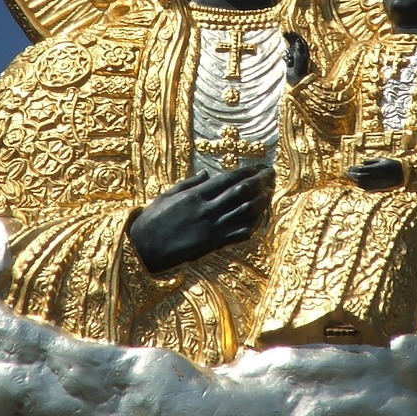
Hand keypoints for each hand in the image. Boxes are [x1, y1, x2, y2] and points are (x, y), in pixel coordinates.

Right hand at [127, 166, 274, 273]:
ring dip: (261, 201)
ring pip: (245, 211)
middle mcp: (207, 210)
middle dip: (260, 181)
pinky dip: (252, 224)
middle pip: (241, 192)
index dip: (247, 171)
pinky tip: (260, 218)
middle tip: (271, 174)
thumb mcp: (167, 195)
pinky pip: (238, 233)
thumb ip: (189, 184)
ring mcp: (211, 228)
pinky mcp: (213, 244)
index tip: (258, 166)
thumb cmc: (152, 220)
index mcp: (195, 195)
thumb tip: (206, 174)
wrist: (145, 249)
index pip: (228, 179)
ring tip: (271, 192)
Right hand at [283, 31, 309, 84]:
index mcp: (304, 52)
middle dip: (290, 39)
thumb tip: (297, 40)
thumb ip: (298, 48)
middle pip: (295, 44)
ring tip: (285, 50)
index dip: (296, 36)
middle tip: (283, 34)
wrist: (296, 80)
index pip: (301, 41)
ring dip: (287, 51)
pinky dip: (285, 57)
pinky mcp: (289, 63)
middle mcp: (300, 55)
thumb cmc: (300, 69)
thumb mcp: (300, 57)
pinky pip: (286, 57)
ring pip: (290, 50)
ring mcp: (294, 59)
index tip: (290, 32)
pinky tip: (285, 59)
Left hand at [345, 157, 403, 190]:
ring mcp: (376, 184)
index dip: (353, 169)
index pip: (360, 170)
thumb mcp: (382, 159)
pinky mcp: (377, 189)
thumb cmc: (392, 165)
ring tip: (351, 178)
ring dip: (355, 181)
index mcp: (375, 169)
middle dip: (352, 175)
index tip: (349, 167)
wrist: (402, 175)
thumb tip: (363, 162)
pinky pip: (366, 188)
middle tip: (347, 173)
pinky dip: (360, 185)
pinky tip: (358, 183)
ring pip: (361, 184)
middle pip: (359, 177)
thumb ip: (371, 161)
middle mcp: (374, 177)